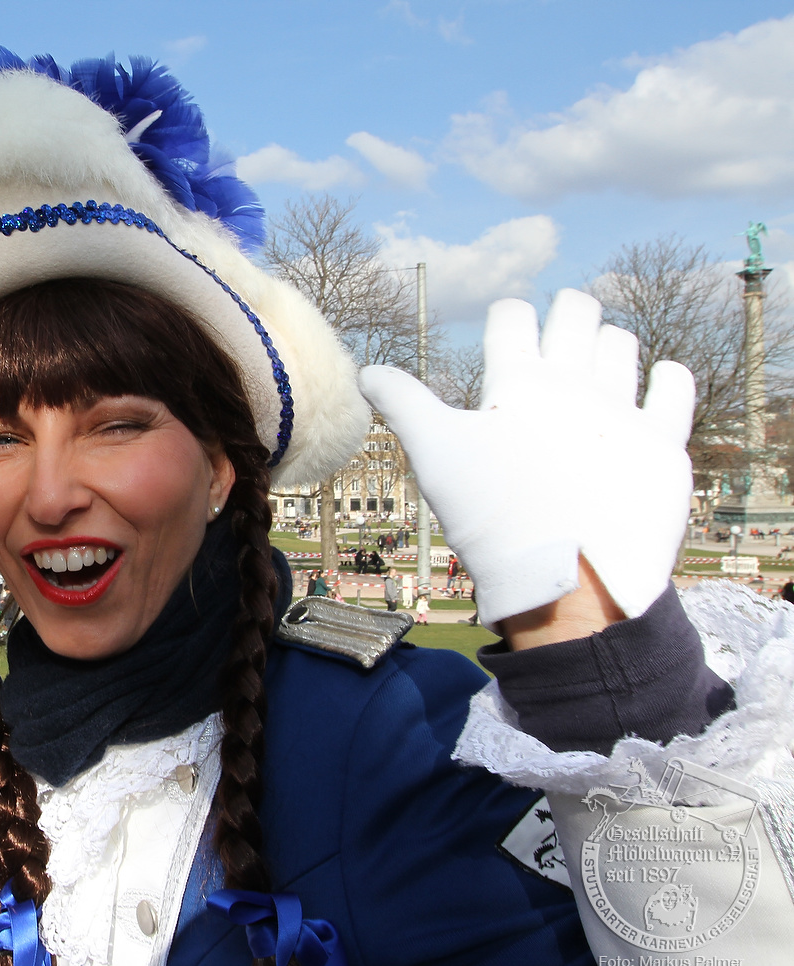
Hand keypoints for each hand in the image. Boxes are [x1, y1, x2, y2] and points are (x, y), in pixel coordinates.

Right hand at [360, 289, 694, 626]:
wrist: (563, 579)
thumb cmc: (490, 516)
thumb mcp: (435, 456)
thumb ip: (403, 405)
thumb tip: (365, 371)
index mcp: (518, 382)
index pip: (513, 317)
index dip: (507, 317)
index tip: (508, 326)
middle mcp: (574, 384)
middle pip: (576, 314)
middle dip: (566, 311)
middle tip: (562, 320)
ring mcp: (622, 410)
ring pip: (621, 344)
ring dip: (607, 341)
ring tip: (598, 356)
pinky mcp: (661, 442)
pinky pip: (674, 387)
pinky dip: (666, 377)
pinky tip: (656, 380)